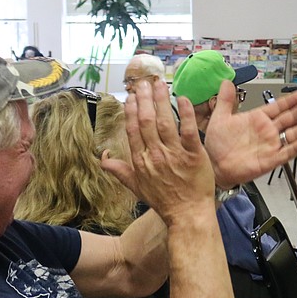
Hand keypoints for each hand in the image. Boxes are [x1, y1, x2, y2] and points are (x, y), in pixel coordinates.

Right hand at [102, 77, 213, 223]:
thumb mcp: (137, 187)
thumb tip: (102, 159)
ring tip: (160, 84)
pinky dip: (185, 114)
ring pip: (165, 122)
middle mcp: (155, 155)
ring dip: (161, 101)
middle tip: (144, 82)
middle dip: (144, 99)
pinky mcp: (194, 155)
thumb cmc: (164, 201)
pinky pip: (188, 131)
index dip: (130, 112)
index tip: (131, 97)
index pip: (132, 130)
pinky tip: (182, 99)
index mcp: (140, 161)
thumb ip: (119, 171)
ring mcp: (174, 154)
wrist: (188, 215)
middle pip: (146, 121)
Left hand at [202, 82, 296, 188]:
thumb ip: (225, 100)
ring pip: (292, 135)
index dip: (290, 100)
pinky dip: (296, 148)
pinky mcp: (271, 159)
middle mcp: (267, 131)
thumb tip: (226, 82)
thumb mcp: (220, 118)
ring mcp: (270, 145)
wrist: (214, 165)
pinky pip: (286, 153)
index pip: (278, 107)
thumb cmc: (218, 145)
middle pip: (289, 118)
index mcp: (257, 119)